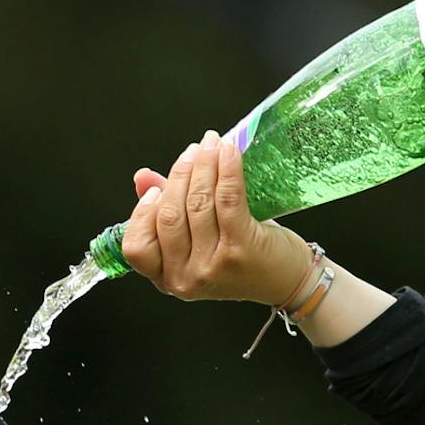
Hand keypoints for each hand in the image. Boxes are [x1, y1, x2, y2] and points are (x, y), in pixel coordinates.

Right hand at [121, 133, 311, 306]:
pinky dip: (226, 170)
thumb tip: (142, 178)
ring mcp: (211, 266)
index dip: (143, 212)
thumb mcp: (198, 241)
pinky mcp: (240, 249)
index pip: (137, 245)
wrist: (287, 280)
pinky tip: (228, 152)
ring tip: (211, 145)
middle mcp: (186, 277)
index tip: (157, 188)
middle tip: (194, 151)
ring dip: (204, 166)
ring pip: (197, 205)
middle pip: (169, 217)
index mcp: (168, 278)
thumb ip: (166, 214)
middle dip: (180, 175)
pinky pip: (226, 200)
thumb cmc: (242, 258)